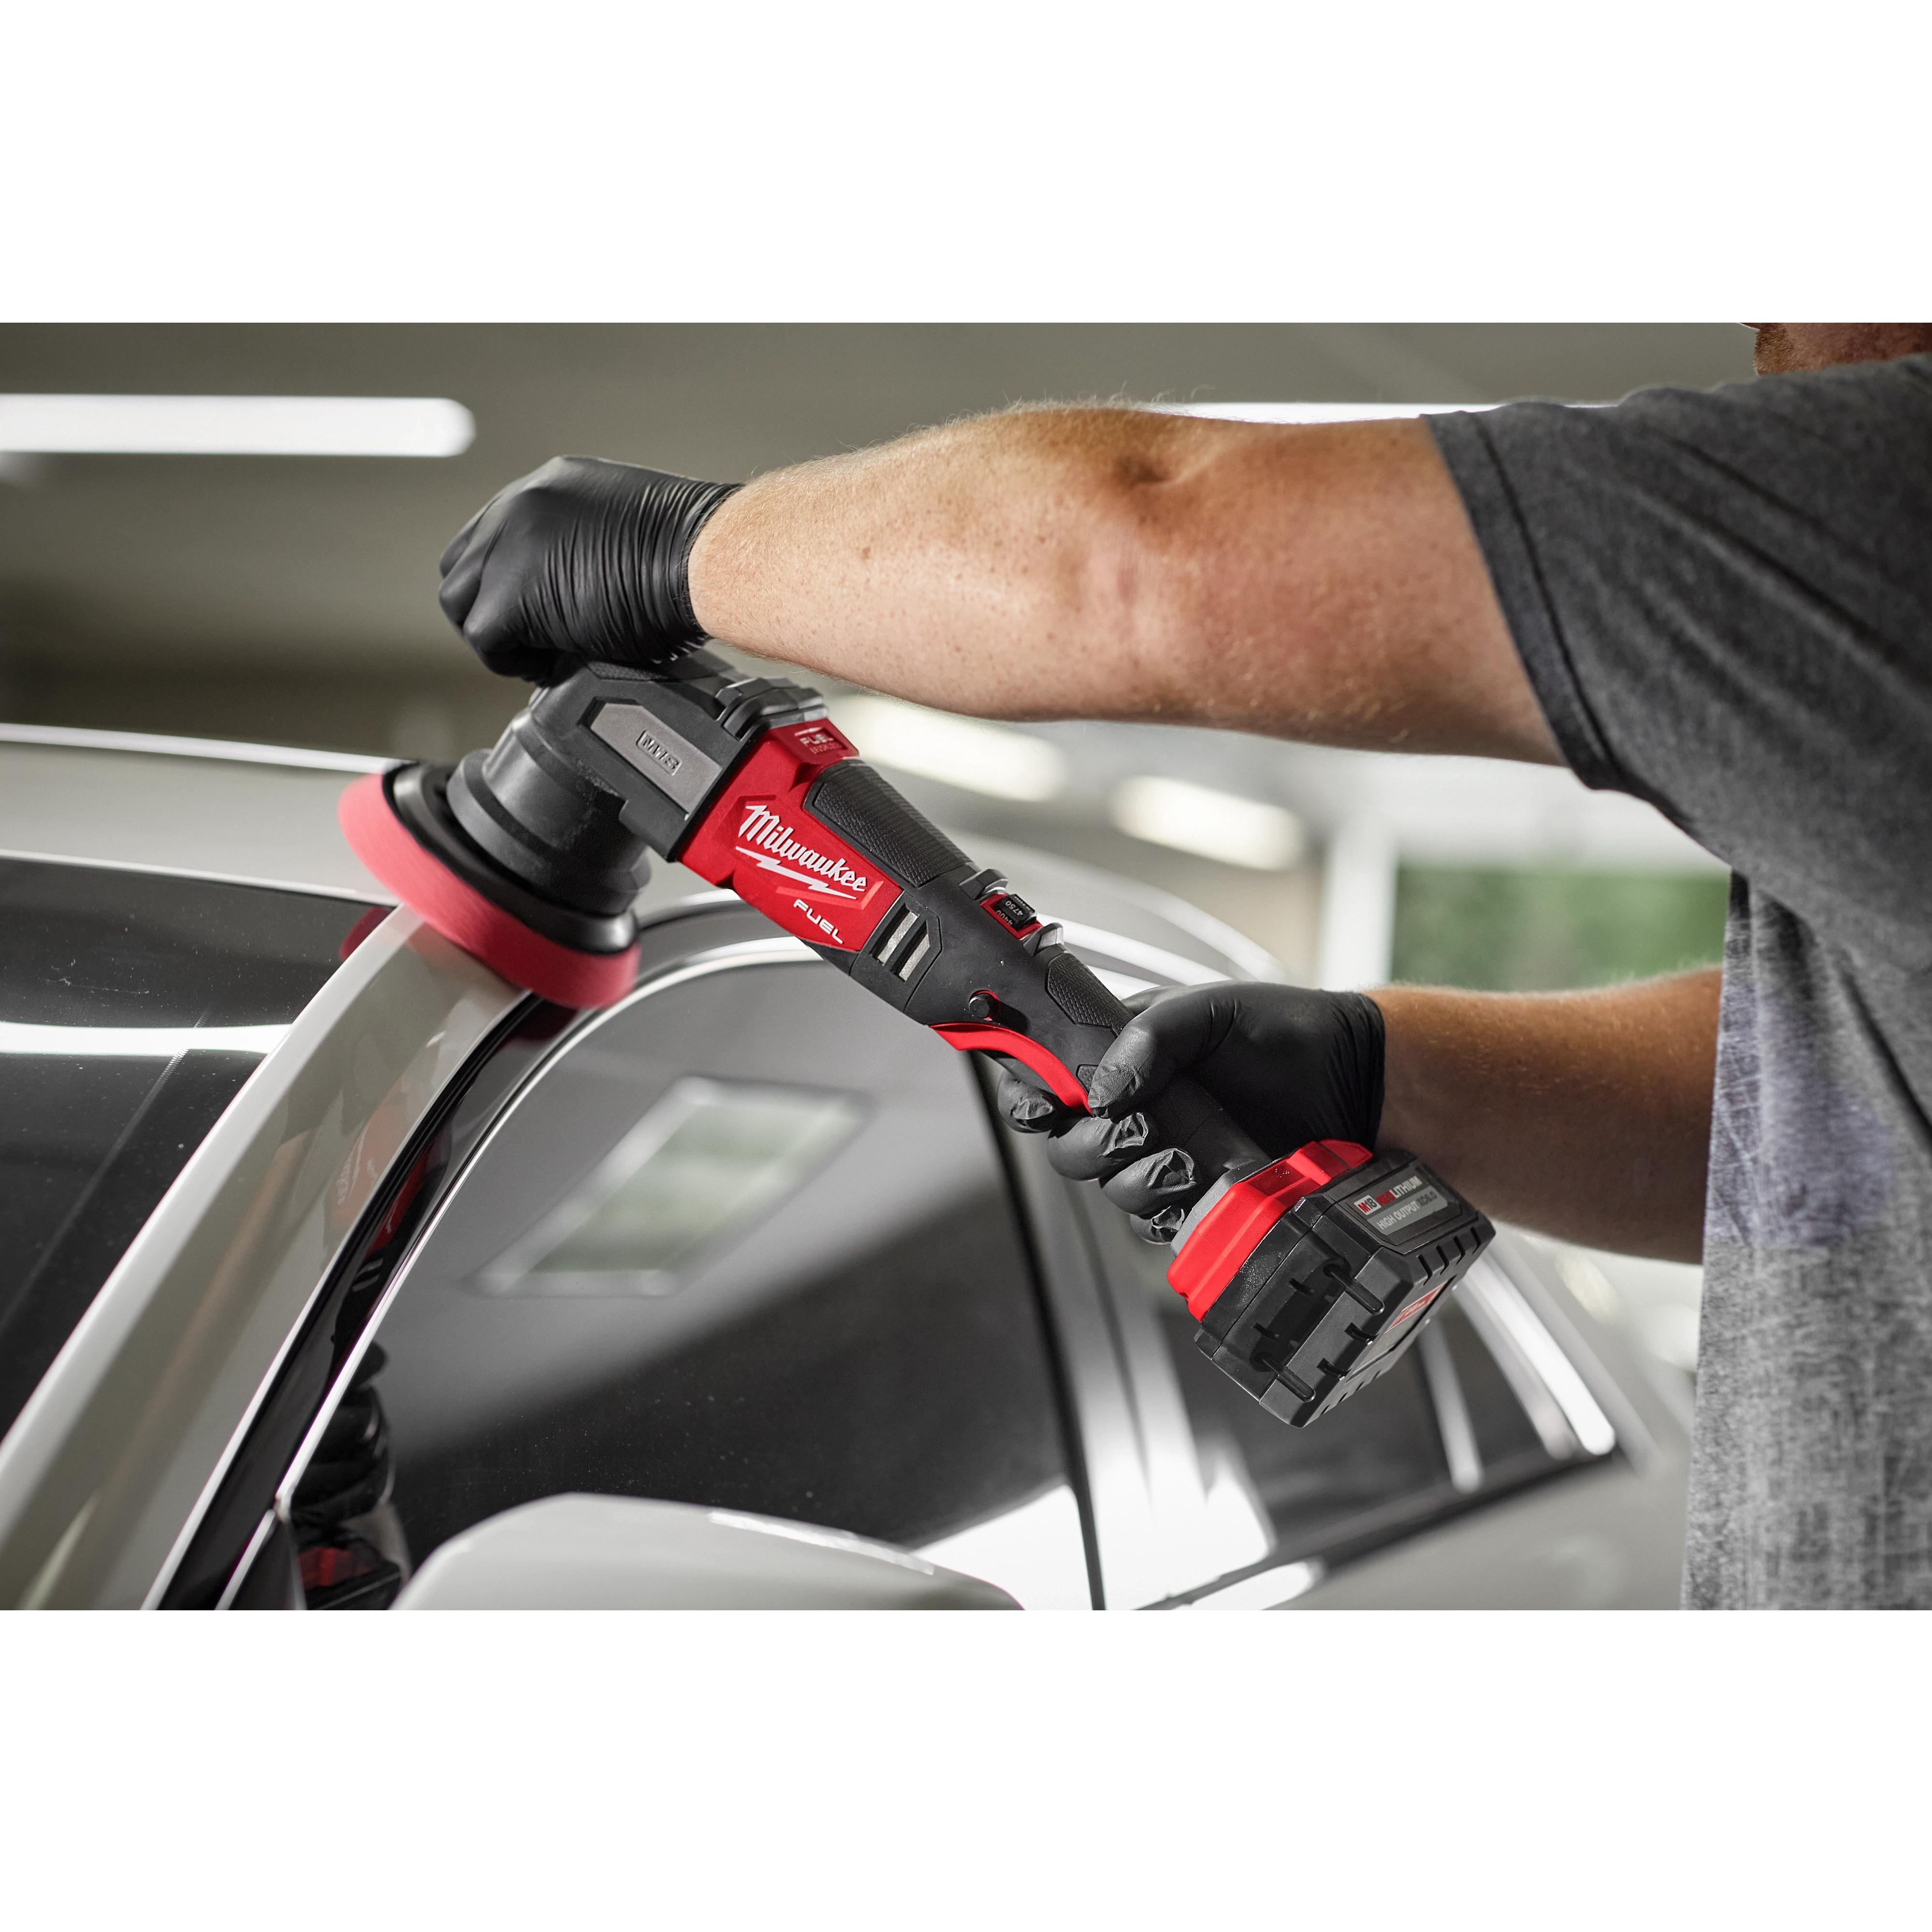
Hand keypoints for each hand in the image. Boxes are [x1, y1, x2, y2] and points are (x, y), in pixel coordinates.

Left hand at [438, 456, 737, 679]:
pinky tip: (554, 663)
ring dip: (497, 634)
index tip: (540, 609)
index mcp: (549, 487)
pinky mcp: (510, 597)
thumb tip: (578, 588)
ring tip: (543, 654)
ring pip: (461, 602)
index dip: (508, 578)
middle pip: (464, 564)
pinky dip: (513, 661)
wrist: (706, 561)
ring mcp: (507, 549)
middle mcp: (517, 507)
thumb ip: (587, 547)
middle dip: (490, 605)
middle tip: (533, 638)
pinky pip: (484, 642)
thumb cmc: (694, 554)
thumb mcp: (630, 531)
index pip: (494, 534)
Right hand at [997, 982, 1384, 1223]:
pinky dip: (1171, 1208)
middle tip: (1135, 1131)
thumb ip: (1150, 1035)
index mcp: (1123, 1055)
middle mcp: (1136, 1110)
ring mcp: (1165, 1155)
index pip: (1048, 1078)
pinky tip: (1201, 1184)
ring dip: (1137, 1179)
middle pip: (1070, 1146)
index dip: (1029, 1096)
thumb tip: (1103, 1089)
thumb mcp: (1210, 1010)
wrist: (1354, 1081)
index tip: (1041, 1105)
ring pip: (1112, 1188)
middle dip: (1091, 1145)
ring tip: (1185, 1159)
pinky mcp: (1198, 1197)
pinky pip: (1158, 1221)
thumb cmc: (1285, 1032)